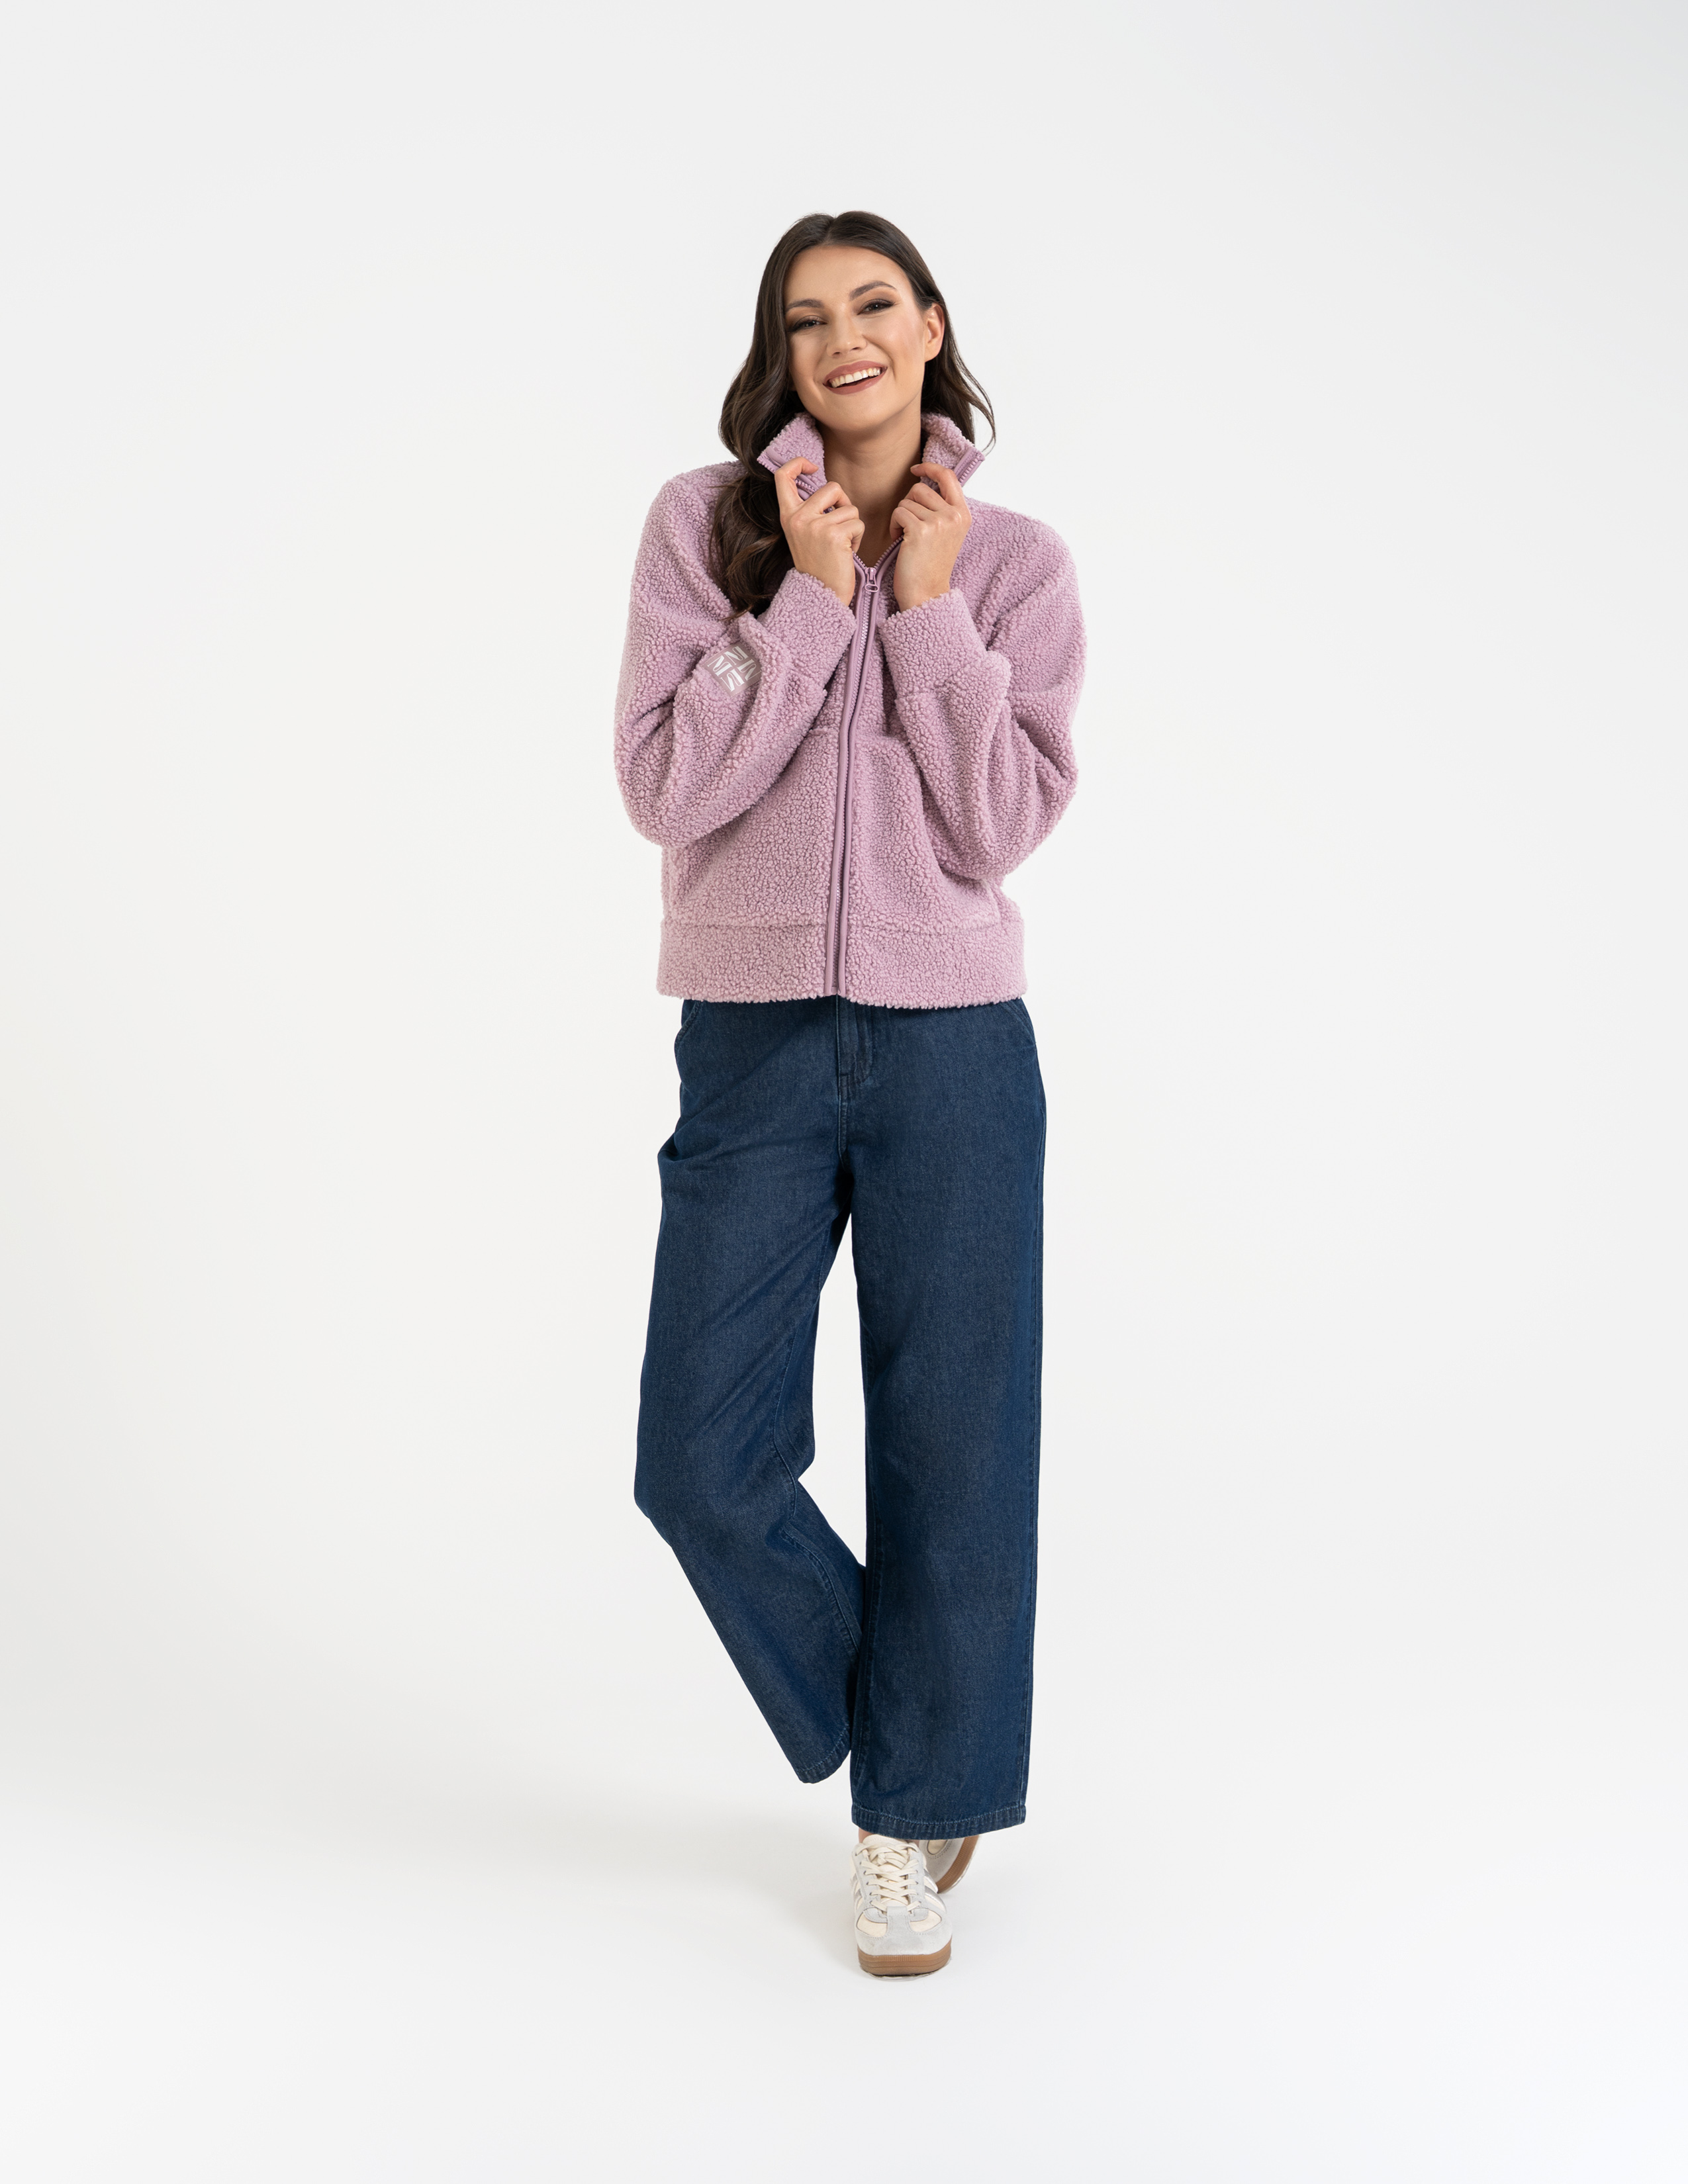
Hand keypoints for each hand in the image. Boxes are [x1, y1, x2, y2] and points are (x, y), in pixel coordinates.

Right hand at [774, 458, 862, 607]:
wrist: (821, 595)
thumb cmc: (817, 565)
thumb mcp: (802, 534)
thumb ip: (808, 511)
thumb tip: (829, 488)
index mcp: (787, 515)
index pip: (782, 476)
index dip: (797, 463)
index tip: (812, 467)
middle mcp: (798, 518)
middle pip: (832, 487)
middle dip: (844, 503)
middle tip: (840, 524)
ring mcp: (815, 526)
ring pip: (849, 508)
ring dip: (852, 525)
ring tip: (842, 545)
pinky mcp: (834, 535)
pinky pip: (858, 523)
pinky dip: (859, 537)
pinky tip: (848, 552)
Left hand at [890, 463, 970, 610]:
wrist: (927, 594)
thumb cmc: (931, 565)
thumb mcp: (946, 533)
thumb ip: (943, 509)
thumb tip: (925, 481)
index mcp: (963, 514)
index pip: (948, 476)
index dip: (930, 468)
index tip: (916, 469)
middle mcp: (954, 515)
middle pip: (921, 488)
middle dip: (909, 504)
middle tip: (909, 526)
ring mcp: (939, 522)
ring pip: (907, 501)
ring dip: (900, 517)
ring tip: (905, 536)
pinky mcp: (921, 530)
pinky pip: (898, 512)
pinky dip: (894, 525)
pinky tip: (899, 541)